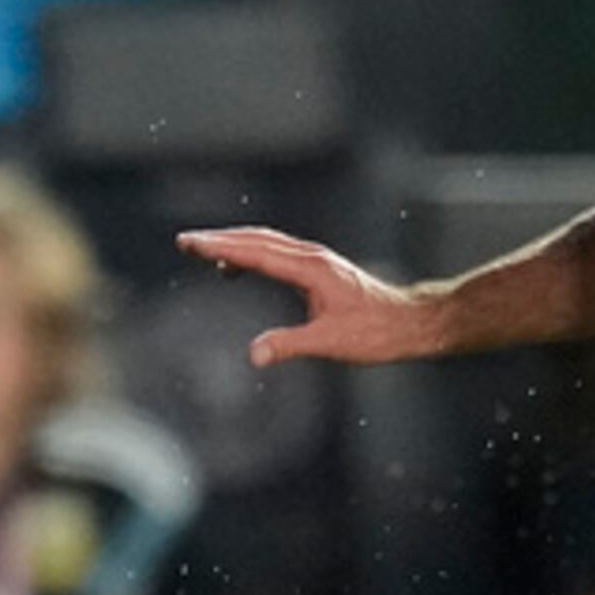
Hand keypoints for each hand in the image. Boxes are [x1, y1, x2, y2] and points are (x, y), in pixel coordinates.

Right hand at [174, 225, 439, 366]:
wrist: (410, 322)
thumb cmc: (376, 333)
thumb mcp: (330, 342)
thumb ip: (289, 345)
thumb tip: (254, 355)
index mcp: (309, 269)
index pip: (255, 253)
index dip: (220, 248)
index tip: (190, 244)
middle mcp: (311, 257)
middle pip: (256, 239)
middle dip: (219, 239)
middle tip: (184, 242)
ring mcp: (316, 259)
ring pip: (267, 242)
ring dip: (234, 242)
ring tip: (202, 250)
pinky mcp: (320, 268)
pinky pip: (277, 252)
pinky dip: (252, 253)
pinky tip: (239, 268)